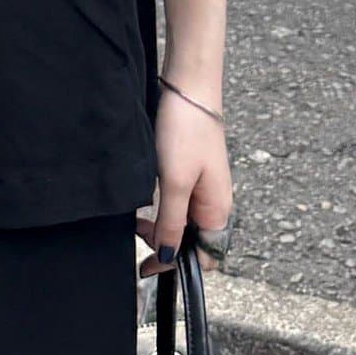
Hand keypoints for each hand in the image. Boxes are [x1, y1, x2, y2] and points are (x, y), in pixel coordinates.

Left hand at [134, 89, 232, 278]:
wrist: (188, 88)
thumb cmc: (187, 132)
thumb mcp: (175, 183)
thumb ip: (172, 223)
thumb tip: (169, 256)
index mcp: (218, 210)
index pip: (204, 256)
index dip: (178, 266)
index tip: (148, 266)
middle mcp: (214, 203)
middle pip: (192, 241)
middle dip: (166, 246)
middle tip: (138, 236)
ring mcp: (203, 187)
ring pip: (182, 222)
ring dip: (160, 227)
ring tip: (137, 222)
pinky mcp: (190, 172)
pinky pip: (177, 202)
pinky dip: (160, 209)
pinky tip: (144, 202)